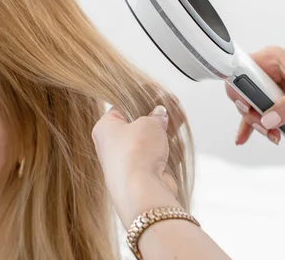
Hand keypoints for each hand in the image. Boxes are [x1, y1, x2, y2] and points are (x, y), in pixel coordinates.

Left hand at [91, 106, 181, 227]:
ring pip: (148, 141)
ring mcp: (127, 162)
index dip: (142, 99)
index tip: (157, 94)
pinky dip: (167, 149)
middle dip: (156, 115)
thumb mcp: (148, 123)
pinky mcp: (142, 175)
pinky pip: (156, 157)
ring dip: (164, 131)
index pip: (122, 107)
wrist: (142, 190)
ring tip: (179, 118)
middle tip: (172, 105)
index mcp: (105, 129)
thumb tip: (159, 113)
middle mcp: (112, 146)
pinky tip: (178, 140)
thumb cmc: (136, 155)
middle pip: (137, 124)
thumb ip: (155, 115)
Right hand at [226, 46, 284, 144]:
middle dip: (251, 112)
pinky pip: (257, 116)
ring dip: (257, 124)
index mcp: (272, 59)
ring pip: (250, 107)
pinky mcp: (274, 104)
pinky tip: (245, 138)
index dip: (239, 88)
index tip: (247, 105)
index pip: (241, 70)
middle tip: (264, 124)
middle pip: (243, 93)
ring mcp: (270, 89)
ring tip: (272, 134)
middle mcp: (267, 72)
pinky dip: (252, 128)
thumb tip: (269, 118)